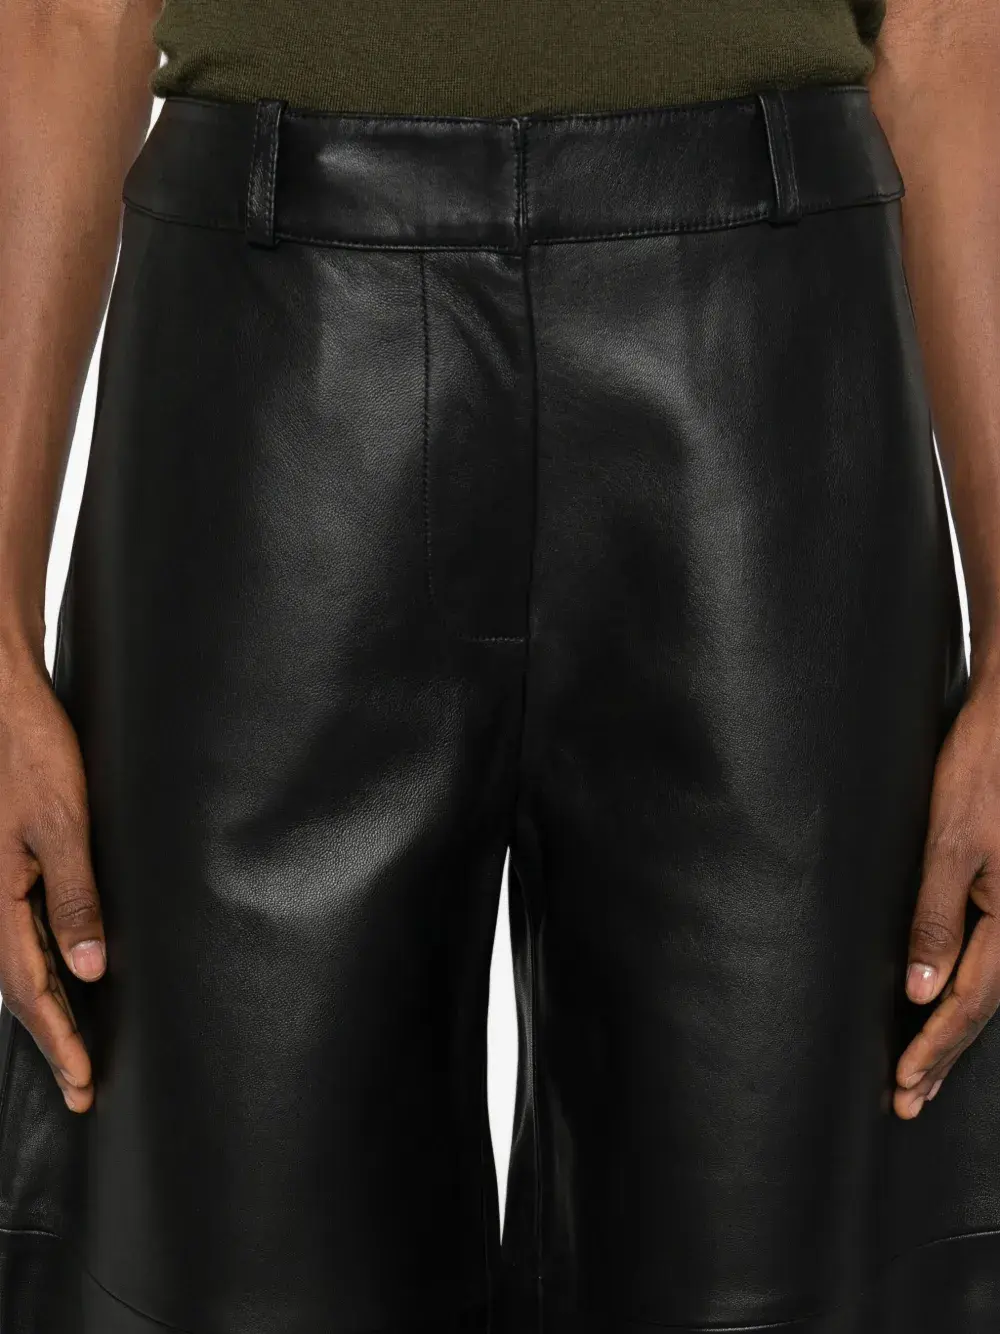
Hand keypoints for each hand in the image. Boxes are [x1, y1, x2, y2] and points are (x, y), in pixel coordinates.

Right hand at [0, 664, 104, 1112]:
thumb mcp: (62, 823)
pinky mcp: (2, 867)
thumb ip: (75, 895)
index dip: (59, 1039)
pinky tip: (58, 977)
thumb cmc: (29, 752)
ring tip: (72, 1049)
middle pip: (17, 988)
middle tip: (81, 1090)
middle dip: (51, 1040)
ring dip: (44, 1010)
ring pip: (14, 964)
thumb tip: (91, 967)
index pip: (29, 989)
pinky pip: (15, 933)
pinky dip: (37, 968)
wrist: (3, 702)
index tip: (84, 1083)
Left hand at [896, 677, 999, 1117]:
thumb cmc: (980, 771)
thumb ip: (935, 919)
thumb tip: (920, 991)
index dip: (934, 1047)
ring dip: (954, 1030)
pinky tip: (948, 1003)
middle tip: (908, 1101)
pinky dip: (967, 992)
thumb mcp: (948, 843)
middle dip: (943, 1054)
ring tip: (922, 1070)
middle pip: (983, 1006)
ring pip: (992, 987)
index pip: (969, 1003)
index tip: (903, 1086)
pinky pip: (994, 958)